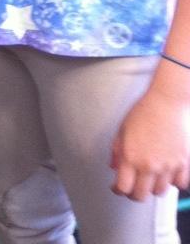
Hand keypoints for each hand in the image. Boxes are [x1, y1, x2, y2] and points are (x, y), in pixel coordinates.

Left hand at [110, 83, 189, 199]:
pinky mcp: (183, 164)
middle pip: (141, 196)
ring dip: (153, 187)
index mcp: (131, 157)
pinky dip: (173, 182)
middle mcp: (149, 166)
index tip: (116, 186)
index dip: (118, 189)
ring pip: (160, 192)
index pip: (123, 188)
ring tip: (149, 177)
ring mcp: (168, 167)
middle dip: (134, 194)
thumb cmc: (143, 112)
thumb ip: (116, 150)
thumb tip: (114, 167)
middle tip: (132, 187)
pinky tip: (167, 172)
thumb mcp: (122, 129)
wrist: (167, 102)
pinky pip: (179, 184)